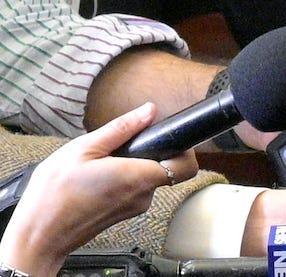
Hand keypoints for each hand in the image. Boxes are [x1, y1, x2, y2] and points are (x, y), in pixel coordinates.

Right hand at [0, 103, 198, 275]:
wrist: (38, 234)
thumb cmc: (54, 194)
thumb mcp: (83, 149)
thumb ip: (121, 128)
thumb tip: (149, 111)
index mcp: (139, 177)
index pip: (187, 165)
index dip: (183, 148)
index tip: (166, 136)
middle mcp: (143, 196)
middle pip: (167, 169)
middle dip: (150, 153)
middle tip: (121, 147)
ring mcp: (134, 208)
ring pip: (147, 178)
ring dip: (132, 166)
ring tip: (101, 164)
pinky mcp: (122, 214)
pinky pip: (133, 190)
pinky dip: (122, 179)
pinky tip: (96, 178)